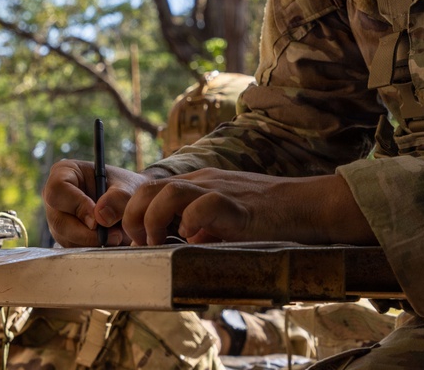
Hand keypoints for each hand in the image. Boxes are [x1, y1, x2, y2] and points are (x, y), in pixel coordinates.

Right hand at [42, 159, 154, 246]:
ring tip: (117, 235)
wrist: (133, 203)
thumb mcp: (128, 188)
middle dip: (87, 233)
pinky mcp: (65, 236)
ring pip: (66, 238)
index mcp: (64, 173)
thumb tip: (99, 218)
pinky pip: (73, 248)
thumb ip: (117, 199)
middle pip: (59, 220)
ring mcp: (58, 218)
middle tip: (114, 235)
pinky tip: (110, 240)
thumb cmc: (127, 188)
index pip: (58, 190)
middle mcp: (56, 197)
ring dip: (92, 242)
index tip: (98, 219)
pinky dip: (93, 248)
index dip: (77, 205)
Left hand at [122, 169, 375, 246]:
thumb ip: (204, 222)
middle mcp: (204, 180)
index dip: (127, 206)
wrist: (306, 205)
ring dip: (154, 220)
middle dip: (132, 216)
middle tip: (139, 243)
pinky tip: (194, 238)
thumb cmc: (269, 215)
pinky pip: (202, 206)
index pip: (151, 186)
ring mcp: (220, 188)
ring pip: (169, 191)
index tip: (118, 230)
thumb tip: (184, 236)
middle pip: (151, 186)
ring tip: (156, 243)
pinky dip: (190, 223)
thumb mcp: (228, 215)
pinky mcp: (236, 204)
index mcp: (200, 183)